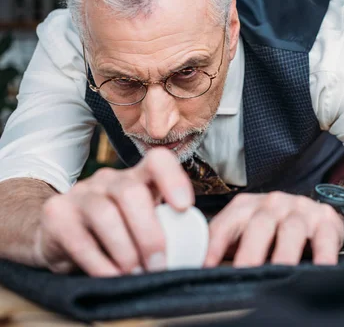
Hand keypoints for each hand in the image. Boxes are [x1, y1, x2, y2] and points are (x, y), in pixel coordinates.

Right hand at [33, 148, 193, 276]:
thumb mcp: (141, 222)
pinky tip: (112, 276)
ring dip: (125, 250)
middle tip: (159, 264)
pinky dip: (100, 263)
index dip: (174, 179)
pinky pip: (79, 239)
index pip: (158, 161)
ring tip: (136, 273)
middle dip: (150, 233)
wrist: (56, 234)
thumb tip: (194, 252)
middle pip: (131, 192)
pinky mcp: (57, 215)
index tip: (185, 207)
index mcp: (136, 177)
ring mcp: (80, 194)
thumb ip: (164, 227)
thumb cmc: (114, 231)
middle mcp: (108, 180)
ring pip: (105, 214)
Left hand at [204, 192, 343, 267]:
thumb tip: (198, 270)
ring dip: (284, 255)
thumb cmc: (276, 228)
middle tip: (243, 273)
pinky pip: (324, 239)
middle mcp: (273, 204)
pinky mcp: (326, 222)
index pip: (228, 222)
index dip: (216, 244)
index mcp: (249, 206)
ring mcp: (301, 211)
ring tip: (279, 274)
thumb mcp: (249, 231)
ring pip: (291, 230)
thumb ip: (226, 245)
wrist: (319, 214)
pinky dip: (322, 256)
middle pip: (259, 224)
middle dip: (250, 251)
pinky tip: (319, 270)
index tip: (206, 266)